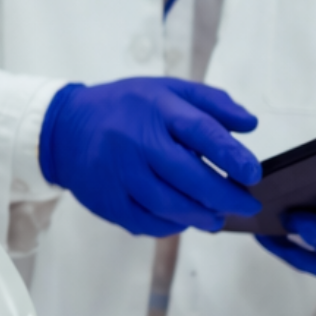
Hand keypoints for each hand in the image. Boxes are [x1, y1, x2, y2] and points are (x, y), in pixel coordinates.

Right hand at [40, 78, 262, 236]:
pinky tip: (185, 219)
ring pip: (170, 206)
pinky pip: (148, 222)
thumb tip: (250, 125)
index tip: (253, 173)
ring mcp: (119, 175)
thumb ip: (211, 103)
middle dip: (226, 196)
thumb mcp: (165, 90)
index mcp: (155, 109)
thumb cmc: (124, 109)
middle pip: (189, 177)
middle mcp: (135, 142)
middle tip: (247, 203)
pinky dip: (173, 225)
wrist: (63, 130)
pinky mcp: (108, 201)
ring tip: (219, 216)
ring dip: (203, 216)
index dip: (232, 155)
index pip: (201, 132)